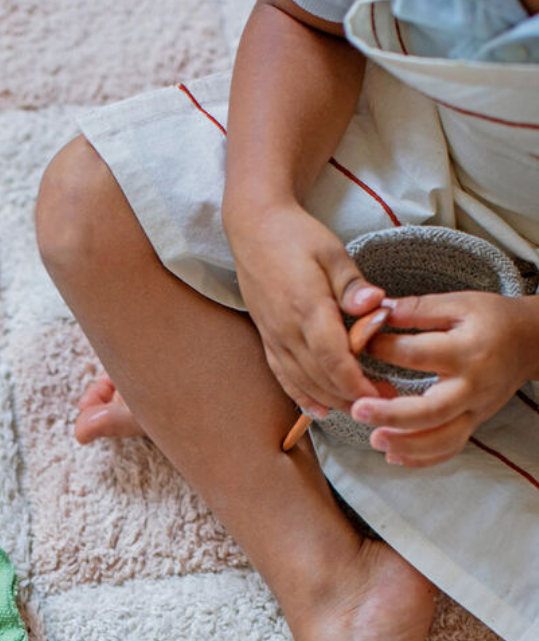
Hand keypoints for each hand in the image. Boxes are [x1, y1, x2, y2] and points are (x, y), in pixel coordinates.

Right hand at [229, 203, 385, 414]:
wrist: (254, 229)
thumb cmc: (297, 237)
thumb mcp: (333, 252)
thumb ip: (353, 285)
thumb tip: (378, 305)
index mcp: (307, 307)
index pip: (334, 359)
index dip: (358, 383)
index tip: (383, 395)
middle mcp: (287, 330)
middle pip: (321, 379)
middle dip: (353, 398)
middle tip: (386, 406)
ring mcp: (274, 338)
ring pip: (304, 384)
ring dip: (333, 402)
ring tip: (363, 410)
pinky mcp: (268, 340)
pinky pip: (284, 378)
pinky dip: (303, 397)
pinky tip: (322, 410)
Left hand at [350, 292, 538, 467]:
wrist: (530, 343)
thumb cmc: (491, 320)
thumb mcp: (459, 303)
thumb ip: (418, 309)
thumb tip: (376, 311)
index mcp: (466, 351)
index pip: (418, 355)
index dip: (385, 350)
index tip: (360, 345)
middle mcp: (472, 386)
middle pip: (432, 411)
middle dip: (392, 414)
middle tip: (358, 410)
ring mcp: (475, 410)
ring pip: (442, 439)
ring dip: (406, 445)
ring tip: (374, 439)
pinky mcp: (473, 424)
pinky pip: (450, 449)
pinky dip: (421, 459)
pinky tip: (392, 456)